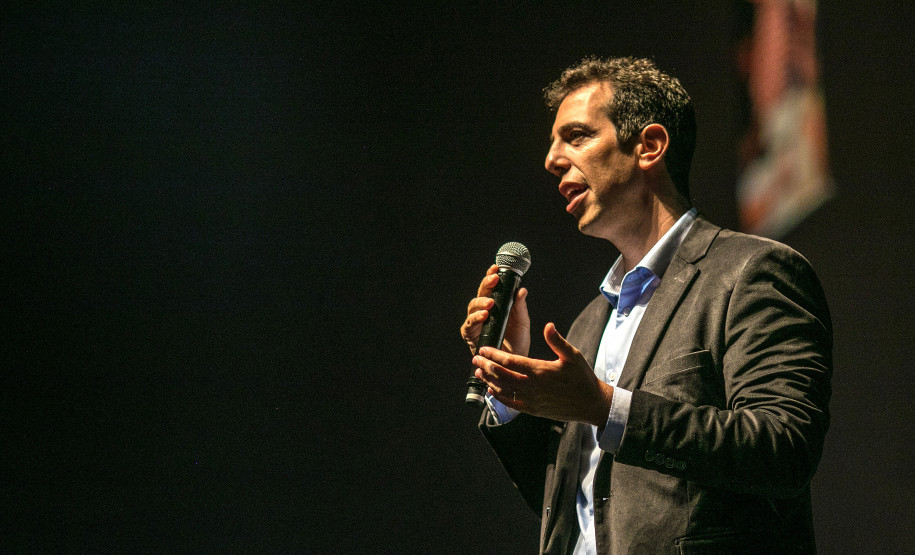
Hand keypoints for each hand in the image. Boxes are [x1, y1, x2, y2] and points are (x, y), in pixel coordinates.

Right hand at [460, 264, 529, 356]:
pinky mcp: (470, 335)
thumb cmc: (517, 342)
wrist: (514, 365)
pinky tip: (484, 315)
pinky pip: (469, 324)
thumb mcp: (522, 322)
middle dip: (486, 284)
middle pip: (480, 294)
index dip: (492, 276)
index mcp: (496, 306)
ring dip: (481, 302)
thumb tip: (521, 290)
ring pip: (472, 307)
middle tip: (494, 279)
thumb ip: (520, 307)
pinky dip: (475, 318)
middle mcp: (483, 312)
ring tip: (490, 303)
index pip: (492, 288)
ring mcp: (475, 323)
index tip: (496, 267)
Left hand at [472, 322, 612, 426]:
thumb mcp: (573, 355)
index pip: (510, 361)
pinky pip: (511, 403)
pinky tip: (492, 390)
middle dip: (486, 366)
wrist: (591, 403)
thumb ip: (557, 341)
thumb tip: (547, 325)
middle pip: (502, 375)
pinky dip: (499, 396)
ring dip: (489, 380)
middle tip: (475, 357)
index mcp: (540, 371)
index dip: (494, 354)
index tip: (484, 348)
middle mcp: (533, 387)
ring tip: (478, 371)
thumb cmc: (583, 377)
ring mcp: (532, 400)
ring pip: (504, 390)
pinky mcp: (533, 410)